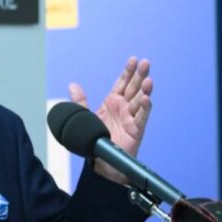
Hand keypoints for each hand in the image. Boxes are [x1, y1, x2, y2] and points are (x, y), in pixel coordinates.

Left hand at [68, 57, 152, 183]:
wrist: (100, 161)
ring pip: (140, 100)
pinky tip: (147, 98)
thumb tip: (72, 85)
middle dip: (140, 75)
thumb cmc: (94, 139)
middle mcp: (123, 108)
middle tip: (145, 63)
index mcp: (112, 102)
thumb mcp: (84, 117)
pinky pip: (141, 117)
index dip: (128, 72)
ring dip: (145, 90)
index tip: (133, 60)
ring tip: (149, 80)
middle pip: (134, 88)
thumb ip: (80, 102)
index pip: (122, 83)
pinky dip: (145, 108)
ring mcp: (131, 118)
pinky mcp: (136, 130)